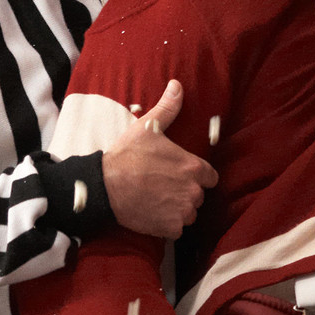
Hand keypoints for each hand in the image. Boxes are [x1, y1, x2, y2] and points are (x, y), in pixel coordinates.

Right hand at [101, 80, 218, 238]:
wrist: (103, 187)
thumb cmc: (127, 156)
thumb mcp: (148, 128)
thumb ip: (168, 109)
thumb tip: (177, 85)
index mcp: (193, 167)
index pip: (210, 177)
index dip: (196, 176)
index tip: (180, 174)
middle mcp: (193, 191)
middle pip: (199, 195)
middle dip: (186, 192)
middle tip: (164, 186)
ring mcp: (182, 212)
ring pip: (189, 213)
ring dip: (178, 209)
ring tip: (157, 200)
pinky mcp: (170, 229)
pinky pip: (177, 229)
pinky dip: (167, 225)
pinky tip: (153, 214)